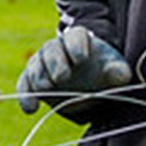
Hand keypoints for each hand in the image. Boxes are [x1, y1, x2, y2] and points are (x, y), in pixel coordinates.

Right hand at [15, 25, 132, 118]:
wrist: (88, 80)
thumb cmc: (102, 70)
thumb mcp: (115, 69)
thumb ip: (118, 72)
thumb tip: (120, 76)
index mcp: (78, 40)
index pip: (74, 37)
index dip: (76, 46)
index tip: (82, 60)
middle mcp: (57, 48)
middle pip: (51, 50)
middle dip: (55, 63)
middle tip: (62, 77)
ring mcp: (42, 63)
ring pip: (35, 65)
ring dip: (40, 77)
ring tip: (46, 89)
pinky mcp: (32, 81)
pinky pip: (24, 85)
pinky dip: (25, 96)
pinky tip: (31, 109)